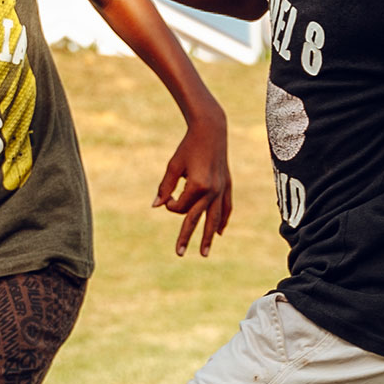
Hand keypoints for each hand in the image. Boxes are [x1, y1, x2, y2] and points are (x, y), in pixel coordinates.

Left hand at [153, 115, 231, 256]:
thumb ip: (165, 187)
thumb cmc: (188, 146)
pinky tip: (220, 231)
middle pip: (197, 219)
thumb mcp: (173, 166)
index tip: (168, 196)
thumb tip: (156, 206)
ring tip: (204, 252)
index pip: (180, 207)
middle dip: (187, 237)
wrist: (211, 131)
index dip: (170, 205)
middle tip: (179, 253)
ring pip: (215, 218)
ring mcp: (222, 189)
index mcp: (197, 186)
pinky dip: (223, 220)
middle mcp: (212, 191)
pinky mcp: (227, 185)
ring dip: (209, 236)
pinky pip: (226, 207)